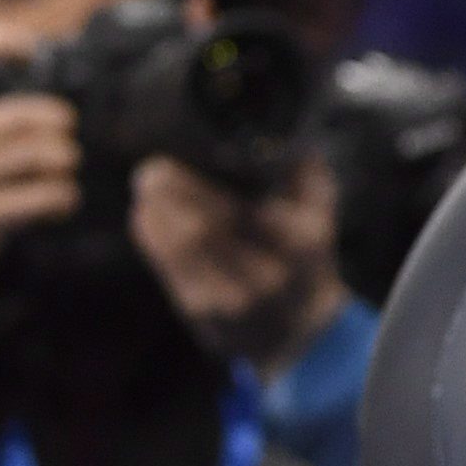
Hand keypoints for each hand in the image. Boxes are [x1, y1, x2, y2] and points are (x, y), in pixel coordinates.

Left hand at [132, 153, 352, 370]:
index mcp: (299, 244)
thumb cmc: (304, 258)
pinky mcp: (202, 312)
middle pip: (204, 226)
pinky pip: (167, 268)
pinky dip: (151, 236)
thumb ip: (304, 174)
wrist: (297, 332)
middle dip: (172, 193)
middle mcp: (266, 275)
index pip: (245, 209)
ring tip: (145, 187)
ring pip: (181, 247)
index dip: (205, 185)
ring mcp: (232, 298)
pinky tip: (145, 214)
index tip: (185, 155)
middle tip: (151, 168)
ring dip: (156, 211)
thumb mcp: (320, 216)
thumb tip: (274, 134)